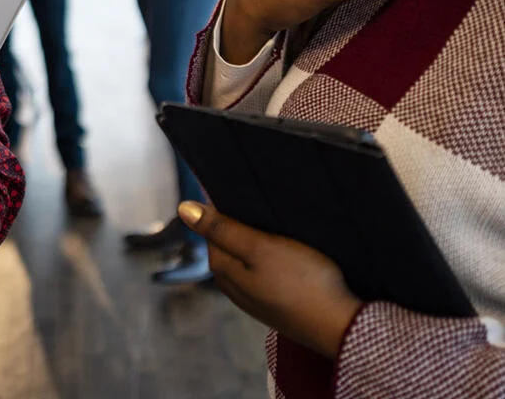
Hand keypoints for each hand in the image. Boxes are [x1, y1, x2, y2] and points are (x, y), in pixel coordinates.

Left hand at [179, 202, 362, 360]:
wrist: (341, 326)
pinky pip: (265, 278)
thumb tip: (183, 209)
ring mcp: (255, 302)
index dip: (224, 212)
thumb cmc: (302, 282)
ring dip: (257, 247)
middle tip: (263, 213)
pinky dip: (272, 264)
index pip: (211, 232)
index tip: (243, 198)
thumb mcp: (260, 247)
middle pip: (228, 248)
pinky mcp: (277, 308)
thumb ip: (221, 229)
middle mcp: (233, 289)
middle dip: (239, 229)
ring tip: (280, 233)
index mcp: (224, 271)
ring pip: (247, 264)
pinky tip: (290, 258)